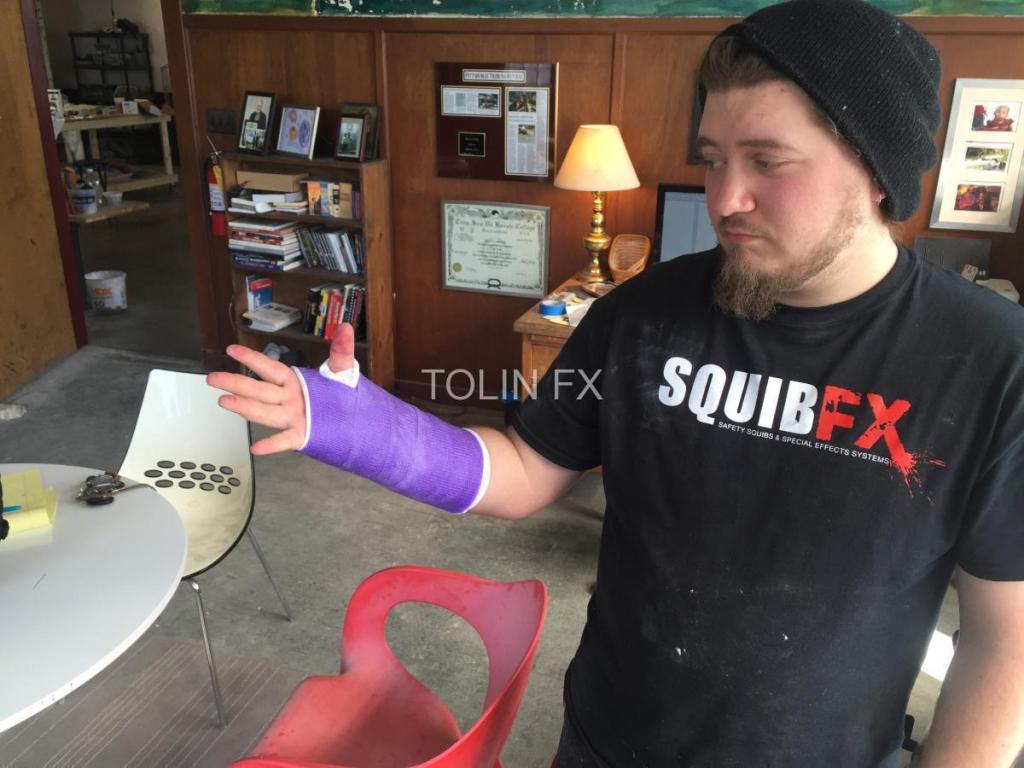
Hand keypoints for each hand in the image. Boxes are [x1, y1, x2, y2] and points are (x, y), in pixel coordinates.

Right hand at [207, 323, 355, 454]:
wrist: (352, 420)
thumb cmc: (339, 393)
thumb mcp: (341, 369)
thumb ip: (341, 350)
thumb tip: (347, 328)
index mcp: (293, 381)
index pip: (269, 368)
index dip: (252, 358)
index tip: (232, 349)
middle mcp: (288, 399)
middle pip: (259, 390)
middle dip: (236, 383)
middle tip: (213, 378)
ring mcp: (292, 417)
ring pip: (266, 412)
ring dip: (245, 407)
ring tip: (225, 401)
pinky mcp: (302, 435)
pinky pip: (285, 441)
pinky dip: (272, 445)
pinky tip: (256, 448)